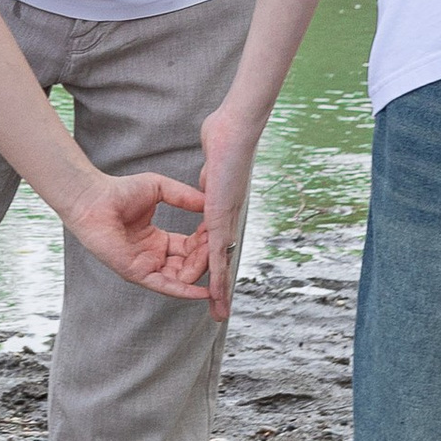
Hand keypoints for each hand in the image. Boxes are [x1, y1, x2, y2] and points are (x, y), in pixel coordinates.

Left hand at [60, 167, 215, 302]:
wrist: (94, 198)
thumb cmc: (119, 191)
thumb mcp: (160, 189)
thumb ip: (184, 196)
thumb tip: (209, 201)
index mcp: (157, 240)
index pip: (190, 248)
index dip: (205, 243)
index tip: (219, 234)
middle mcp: (152, 256)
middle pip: (188, 265)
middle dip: (206, 261)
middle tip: (220, 251)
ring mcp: (144, 266)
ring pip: (180, 278)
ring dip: (199, 274)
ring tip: (215, 267)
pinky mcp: (136, 273)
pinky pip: (164, 286)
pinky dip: (183, 291)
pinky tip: (202, 292)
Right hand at [194, 99, 262, 322]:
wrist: (234, 128)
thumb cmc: (224, 138)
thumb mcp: (210, 170)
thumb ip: (206, 184)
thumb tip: (205, 187)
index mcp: (221, 210)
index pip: (215, 245)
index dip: (213, 266)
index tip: (210, 283)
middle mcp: (226, 220)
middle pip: (223, 261)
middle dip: (220, 288)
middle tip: (220, 311)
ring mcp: (225, 221)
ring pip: (222, 263)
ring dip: (219, 290)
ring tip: (219, 313)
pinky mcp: (222, 219)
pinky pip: (218, 252)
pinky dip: (217, 274)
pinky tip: (215, 293)